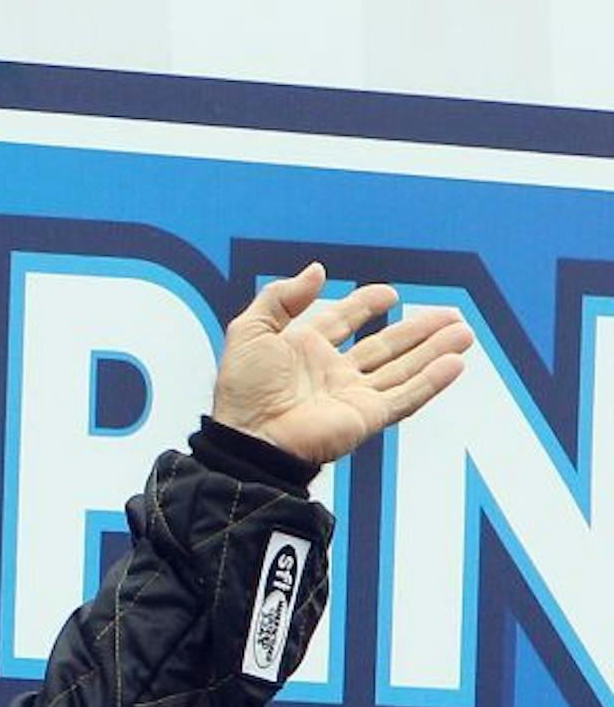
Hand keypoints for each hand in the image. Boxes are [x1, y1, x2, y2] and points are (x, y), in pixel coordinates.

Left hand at [211, 262, 473, 464]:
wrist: (250, 436)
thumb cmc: (243, 388)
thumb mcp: (252, 330)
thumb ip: (281, 297)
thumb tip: (317, 270)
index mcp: (303, 349)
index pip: (343, 321)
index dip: (365, 305)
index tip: (389, 294)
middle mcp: (332, 372)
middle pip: (384, 346)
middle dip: (417, 330)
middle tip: (449, 314)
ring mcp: (352, 396)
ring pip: (403, 369)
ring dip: (434, 351)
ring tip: (463, 332)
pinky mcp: (367, 417)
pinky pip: (406, 396)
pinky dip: (432, 381)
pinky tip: (455, 363)